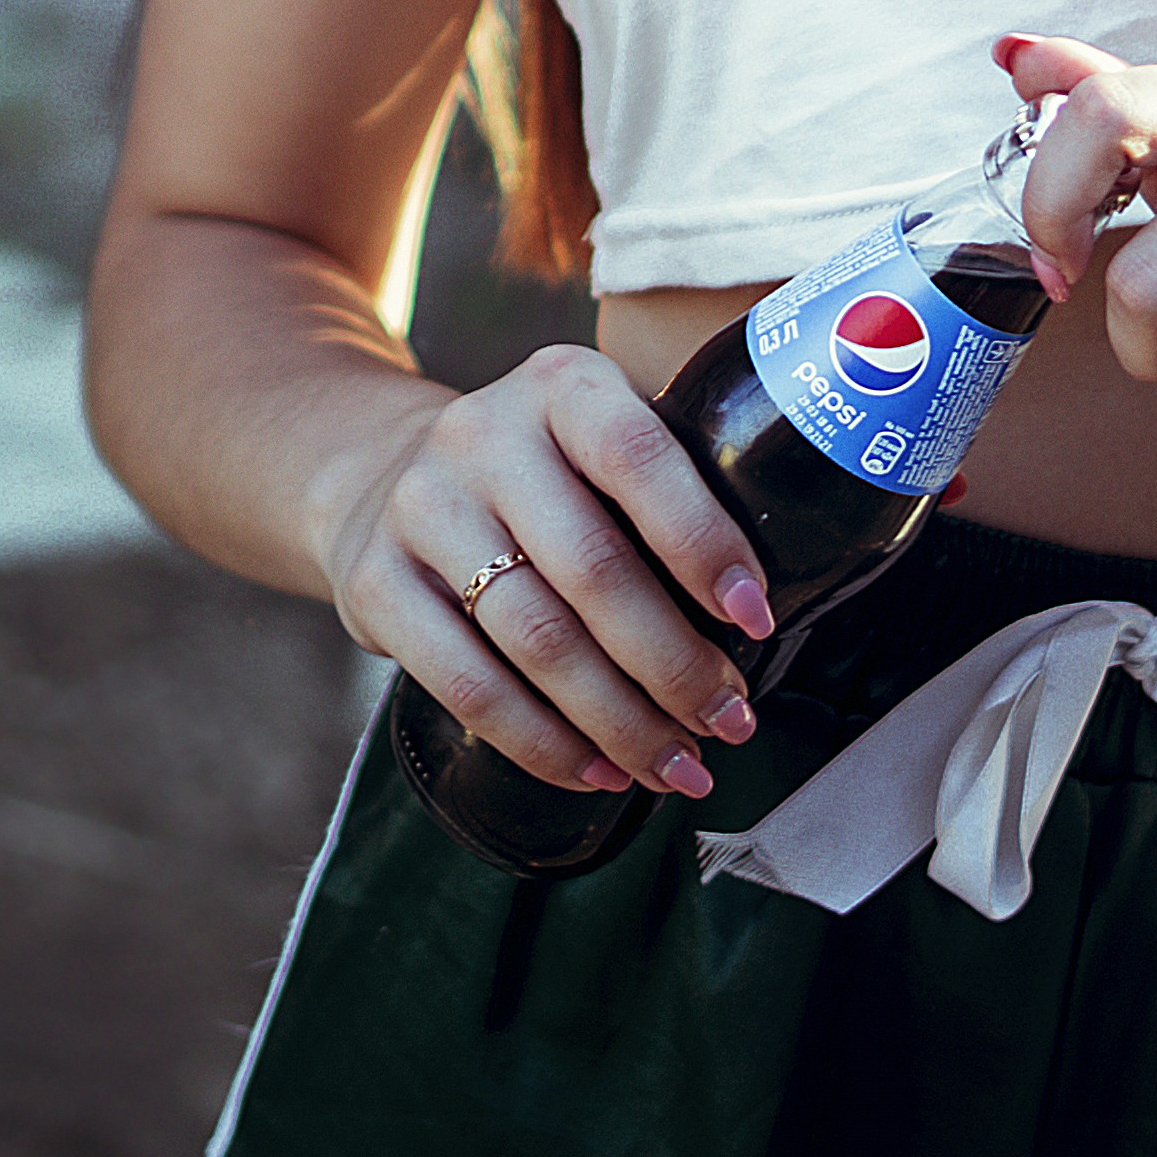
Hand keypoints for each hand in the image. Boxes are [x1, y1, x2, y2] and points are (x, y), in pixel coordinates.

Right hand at [310, 346, 774, 800]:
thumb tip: (781, 596)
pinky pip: (469, 687)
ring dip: (621, 720)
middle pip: (594, 570)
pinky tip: (599, 771)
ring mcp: (421, 508)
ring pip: (536, 641)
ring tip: (678, 765)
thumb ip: (668, 485)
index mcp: (560, 386)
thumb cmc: (535, 474)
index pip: (638, 458)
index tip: (756, 619)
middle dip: (675, 664)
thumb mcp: (590, 436)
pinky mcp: (376, 584)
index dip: (703, 541)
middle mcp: (483, 436)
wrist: (376, 473)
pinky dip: (544, 744)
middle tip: (730, 720)